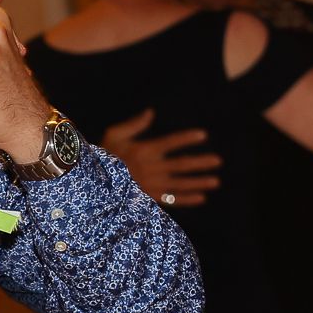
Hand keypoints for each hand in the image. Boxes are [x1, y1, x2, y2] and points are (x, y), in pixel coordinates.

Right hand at [102, 109, 220, 206]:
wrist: (94, 184)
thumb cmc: (104, 156)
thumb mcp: (114, 135)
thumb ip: (134, 124)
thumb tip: (151, 112)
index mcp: (145, 150)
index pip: (171, 142)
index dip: (187, 138)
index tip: (203, 135)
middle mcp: (152, 168)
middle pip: (182, 165)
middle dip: (201, 163)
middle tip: (218, 161)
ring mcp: (152, 185)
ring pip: (181, 184)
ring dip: (199, 182)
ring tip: (216, 181)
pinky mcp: (150, 199)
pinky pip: (172, 200)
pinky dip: (187, 200)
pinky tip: (201, 198)